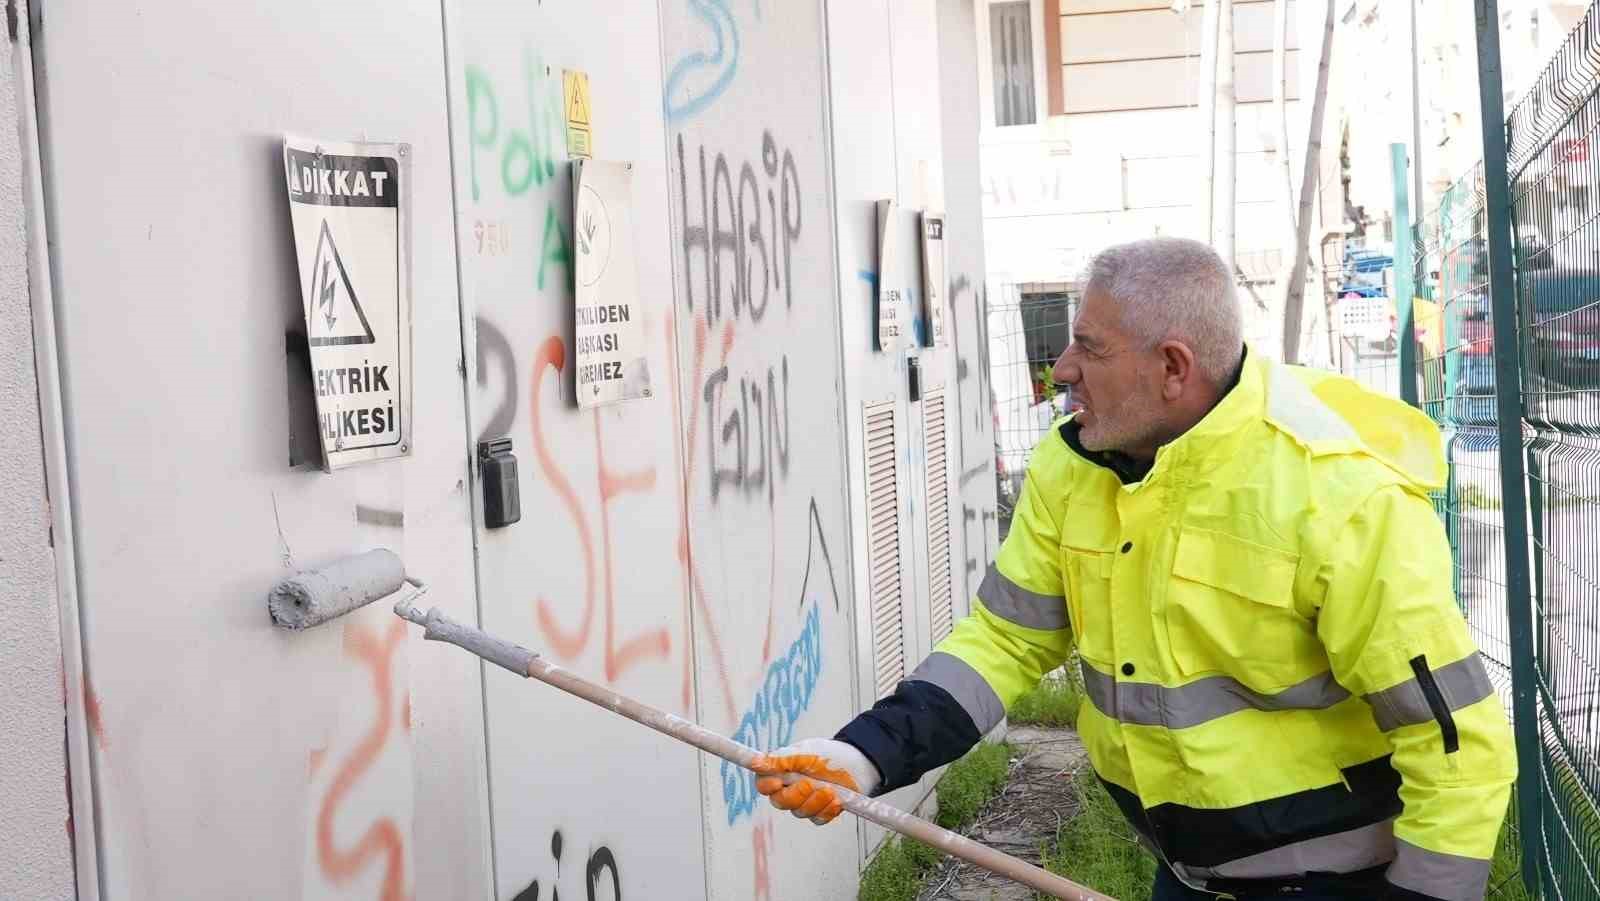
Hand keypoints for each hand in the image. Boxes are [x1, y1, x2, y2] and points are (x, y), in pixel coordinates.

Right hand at [751, 738, 881, 824]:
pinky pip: (817, 819)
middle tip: (810, 784)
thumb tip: (756, 763)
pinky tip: (836, 800)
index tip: (779, 781)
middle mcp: (789, 789)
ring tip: (829, 789)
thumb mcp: (805, 753)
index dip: (768, 786)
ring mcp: (805, 802)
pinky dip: (827, 810)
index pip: (763, 784)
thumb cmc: (829, 754)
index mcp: (781, 772)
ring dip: (815, 801)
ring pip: (799, 812)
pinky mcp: (820, 812)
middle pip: (779, 802)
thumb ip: (781, 760)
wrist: (858, 763)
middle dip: (795, 795)